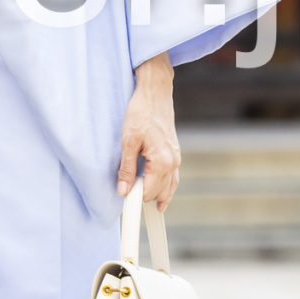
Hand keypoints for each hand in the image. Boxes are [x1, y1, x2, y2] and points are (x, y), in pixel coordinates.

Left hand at [118, 52, 178, 207]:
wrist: (155, 92)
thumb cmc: (141, 112)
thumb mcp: (128, 141)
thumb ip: (126, 169)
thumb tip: (123, 190)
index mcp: (162, 161)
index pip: (149, 192)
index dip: (136, 200)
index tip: (125, 205)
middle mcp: (173, 162)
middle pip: (160, 192)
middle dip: (146, 198)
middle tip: (129, 199)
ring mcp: (176, 157)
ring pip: (169, 186)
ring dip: (157, 195)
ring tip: (146, 205)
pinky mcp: (175, 152)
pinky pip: (173, 176)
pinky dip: (166, 186)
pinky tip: (159, 191)